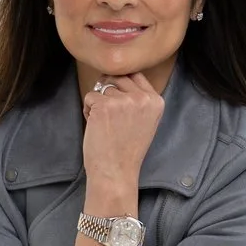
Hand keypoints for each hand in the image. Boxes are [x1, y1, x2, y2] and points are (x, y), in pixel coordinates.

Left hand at [80, 72, 164, 199]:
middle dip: (108, 92)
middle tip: (110, 116)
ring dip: (98, 102)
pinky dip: (88, 110)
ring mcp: (123, 100)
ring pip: (102, 86)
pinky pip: (90, 96)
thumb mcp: (145, 121)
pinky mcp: (104, 105)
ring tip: (105, 123)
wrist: (116, 171)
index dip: (121, 85)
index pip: (135, 74)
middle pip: (117, 76)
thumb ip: (138, 99)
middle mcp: (142, 98)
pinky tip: (97, 126)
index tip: (119, 104)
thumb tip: (116, 75)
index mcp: (156, 101)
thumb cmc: (127, 149)